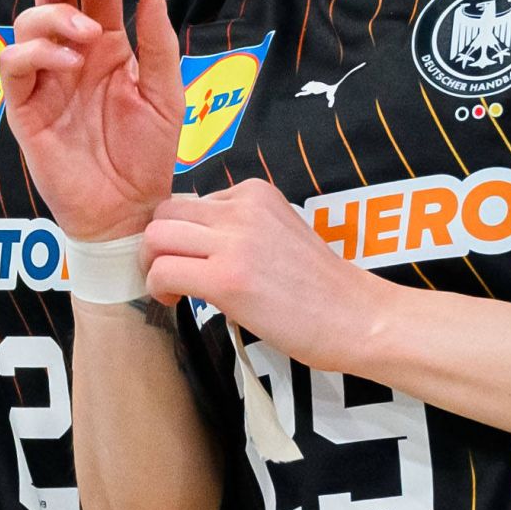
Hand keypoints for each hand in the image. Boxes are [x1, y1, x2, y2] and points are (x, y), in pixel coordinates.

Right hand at [0, 0, 182, 242]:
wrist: (129, 207)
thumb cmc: (147, 154)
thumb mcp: (165, 94)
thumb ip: (157, 44)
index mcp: (105, 48)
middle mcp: (71, 57)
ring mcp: (45, 81)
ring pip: (27, 23)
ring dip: (56, 17)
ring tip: (86, 35)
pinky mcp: (25, 108)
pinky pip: (14, 65)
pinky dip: (36, 52)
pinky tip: (66, 61)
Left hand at [138, 180, 377, 368]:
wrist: (356, 317)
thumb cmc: (318, 287)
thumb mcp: (278, 232)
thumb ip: (238, 227)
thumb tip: (192, 241)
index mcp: (255, 192)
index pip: (190, 200)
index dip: (182, 233)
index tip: (194, 258)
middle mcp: (242, 208)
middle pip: (165, 213)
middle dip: (159, 246)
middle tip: (172, 273)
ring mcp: (234, 241)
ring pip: (155, 238)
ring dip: (153, 266)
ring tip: (174, 288)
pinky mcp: (227, 278)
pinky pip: (164, 271)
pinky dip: (158, 288)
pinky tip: (176, 302)